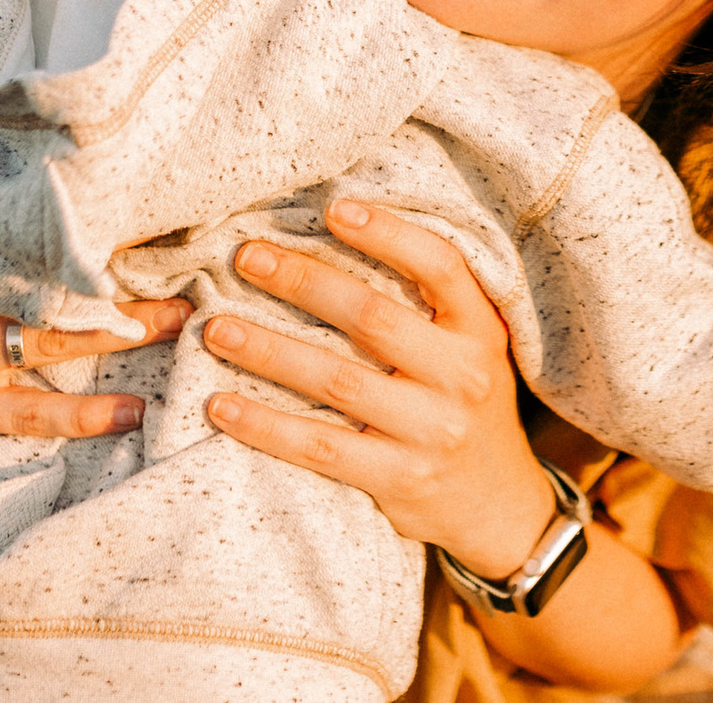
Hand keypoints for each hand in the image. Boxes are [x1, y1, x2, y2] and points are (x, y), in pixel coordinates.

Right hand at [0, 98, 189, 451]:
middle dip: (119, 271)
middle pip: (47, 281)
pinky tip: (137, 415)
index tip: (142, 195)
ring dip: (122, 334)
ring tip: (184, 319)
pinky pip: (28, 416)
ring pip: (52, 343)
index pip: (18, 224)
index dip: (81, 212)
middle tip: (193, 258)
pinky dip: (83, 420)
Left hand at [201, 198, 558, 578]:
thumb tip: (342, 233)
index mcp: (480, 331)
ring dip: (268, 351)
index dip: (389, 233)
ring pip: (337, 381)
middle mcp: (462, 377)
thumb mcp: (472, 347)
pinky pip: (320, 447)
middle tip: (245, 257)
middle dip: (303, 281)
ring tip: (215, 328)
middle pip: (374, 317)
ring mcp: (430, 431)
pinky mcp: (398, 478)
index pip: (440, 266)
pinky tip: (221, 406)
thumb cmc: (467, 405)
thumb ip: (428, 304)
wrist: (497, 504)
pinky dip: (265, 425)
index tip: (333, 208)